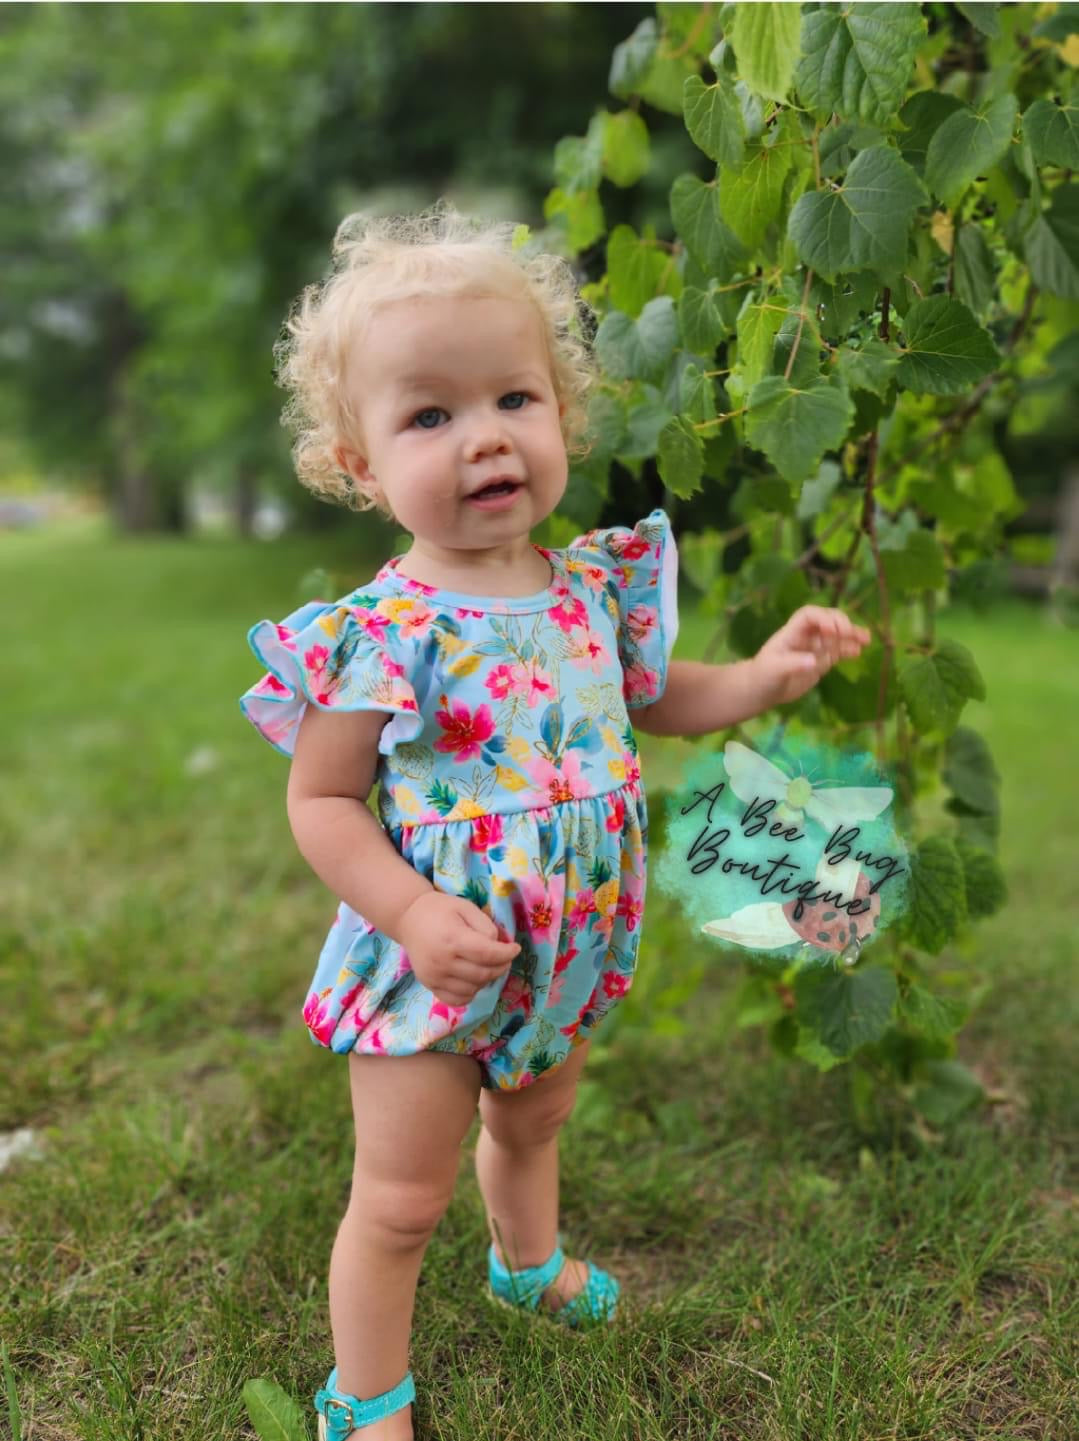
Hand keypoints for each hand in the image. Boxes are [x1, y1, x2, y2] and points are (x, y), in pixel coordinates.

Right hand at [396, 891, 519, 1007]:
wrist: (409, 918)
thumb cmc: (441, 909)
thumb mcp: (466, 907)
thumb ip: (486, 926)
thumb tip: (500, 946)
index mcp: (453, 939)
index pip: (488, 954)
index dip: (507, 954)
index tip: (515, 949)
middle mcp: (443, 962)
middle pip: (483, 974)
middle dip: (501, 967)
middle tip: (504, 958)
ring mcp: (434, 977)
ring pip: (473, 989)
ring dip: (486, 980)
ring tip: (487, 966)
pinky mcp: (429, 985)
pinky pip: (457, 1000)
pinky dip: (470, 993)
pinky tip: (472, 979)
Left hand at [754, 605, 871, 705]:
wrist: (761, 690)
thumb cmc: (763, 676)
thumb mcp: (774, 670)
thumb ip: (793, 664)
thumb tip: (814, 661)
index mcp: (792, 632)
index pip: (809, 615)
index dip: (823, 618)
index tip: (832, 631)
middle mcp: (806, 635)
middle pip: (827, 620)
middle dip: (841, 624)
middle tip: (852, 634)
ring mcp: (815, 647)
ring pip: (837, 635)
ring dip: (851, 635)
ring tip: (866, 639)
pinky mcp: (822, 660)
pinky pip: (838, 651)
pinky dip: (849, 649)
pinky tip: (859, 652)